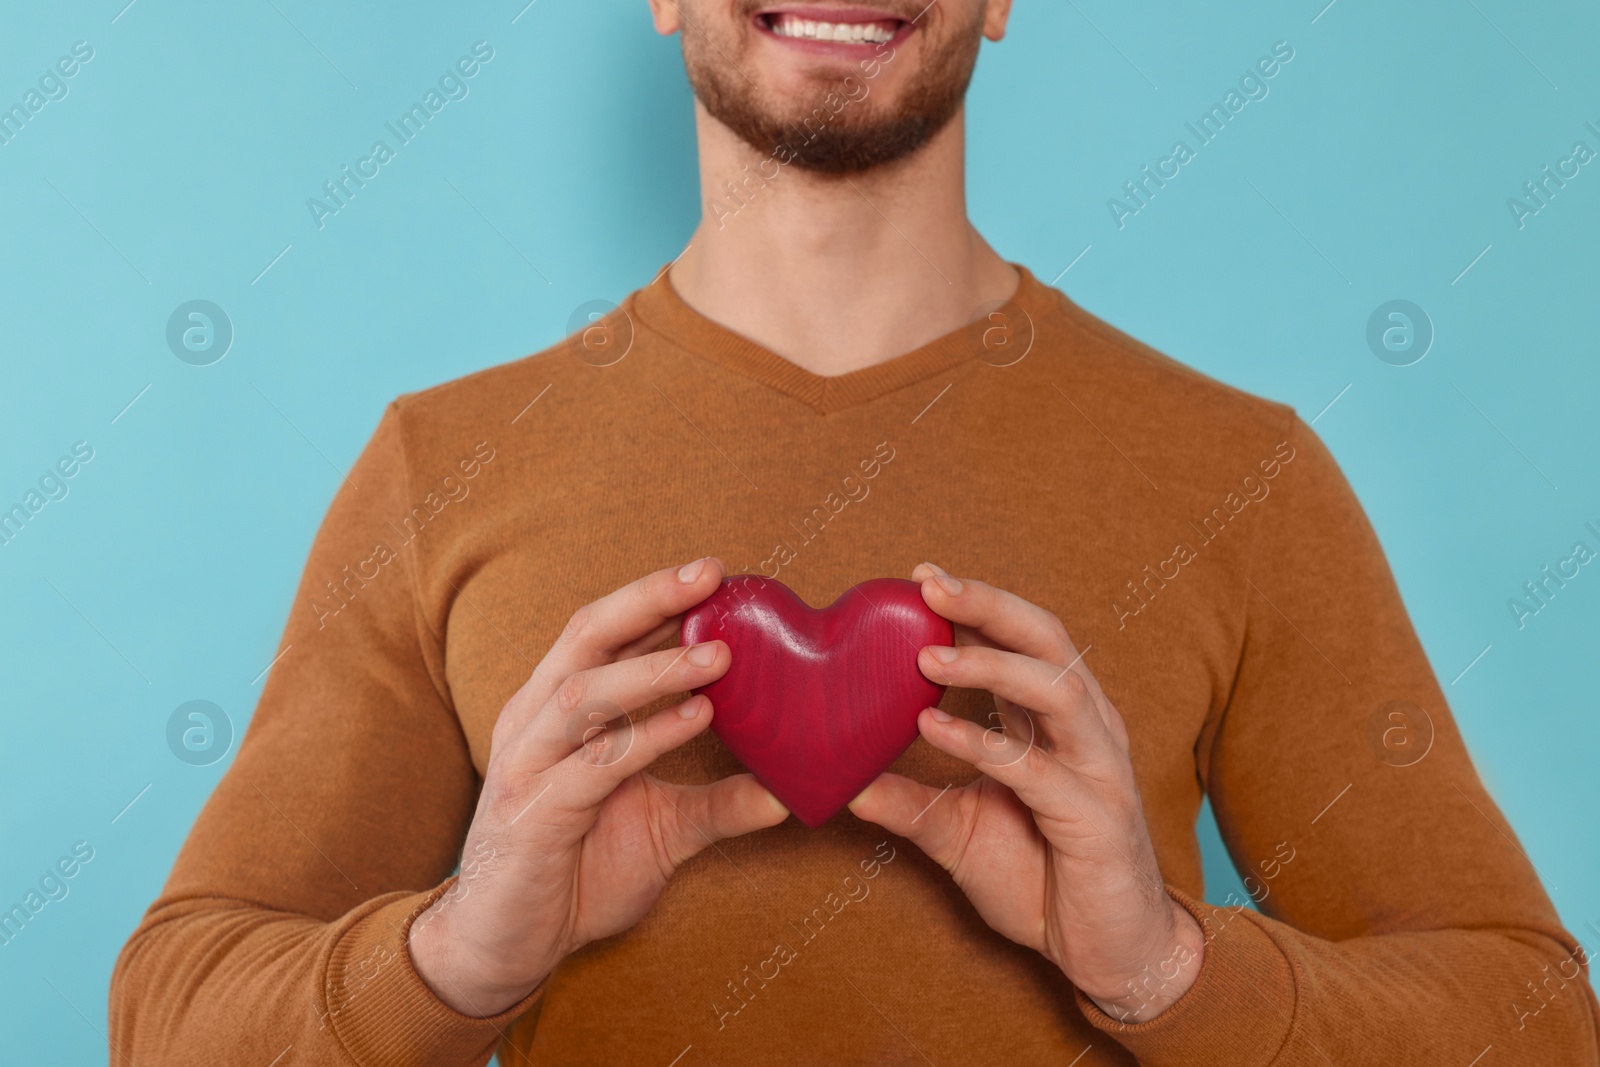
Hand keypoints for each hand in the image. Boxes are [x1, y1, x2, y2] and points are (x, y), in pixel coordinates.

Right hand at [408, 558, 788, 1015]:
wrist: (505, 947)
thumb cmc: (577, 874)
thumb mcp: (665, 829)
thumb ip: (721, 802)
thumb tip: (793, 788)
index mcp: (556, 711)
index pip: (603, 632)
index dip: (654, 597)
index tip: (715, 572)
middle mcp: (534, 723)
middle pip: (585, 636)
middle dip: (648, 600)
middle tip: (710, 576)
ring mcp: (527, 767)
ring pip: (585, 695)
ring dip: (654, 669)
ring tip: (719, 654)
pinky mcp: (533, 816)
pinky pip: (593, 765)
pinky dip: (646, 737)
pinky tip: (695, 719)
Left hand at [848, 564, 1205, 1022]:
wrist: (1106, 953)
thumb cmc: (1041, 880)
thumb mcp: (957, 832)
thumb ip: (908, 800)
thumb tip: (840, 781)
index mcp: (1056, 722)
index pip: (1023, 640)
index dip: (977, 605)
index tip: (920, 577)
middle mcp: (1085, 731)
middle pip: (1048, 642)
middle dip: (989, 606)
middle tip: (929, 585)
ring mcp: (1098, 770)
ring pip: (1058, 691)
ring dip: (992, 666)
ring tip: (928, 657)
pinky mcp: (1096, 819)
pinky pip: (1040, 770)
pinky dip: (985, 744)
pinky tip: (933, 730)